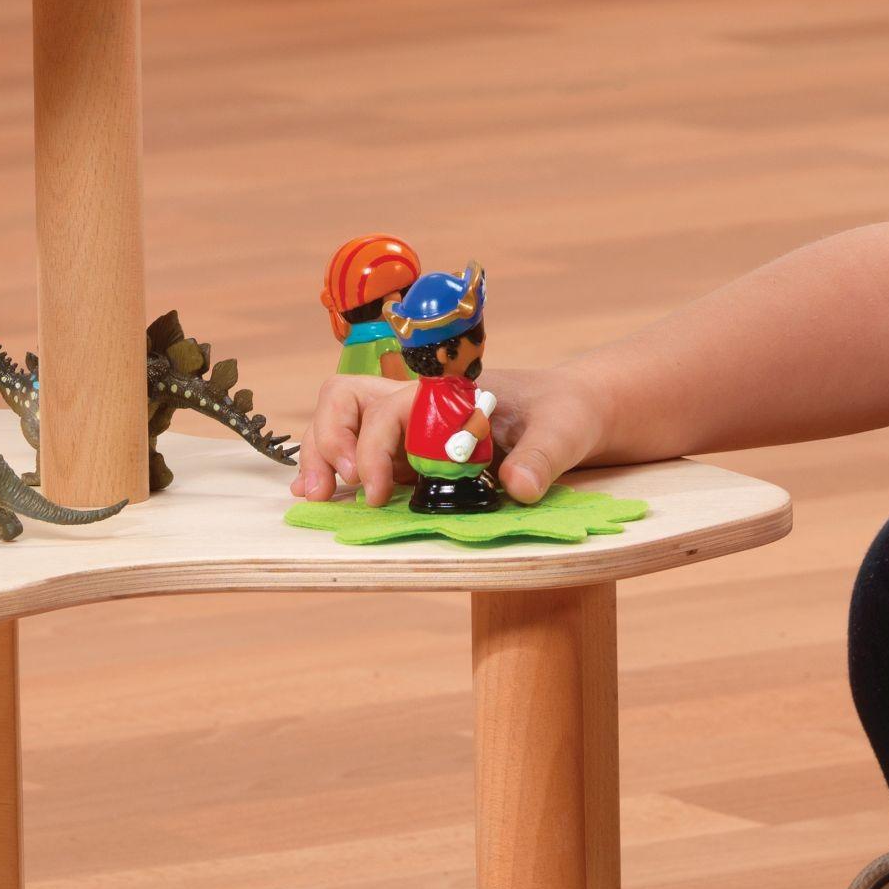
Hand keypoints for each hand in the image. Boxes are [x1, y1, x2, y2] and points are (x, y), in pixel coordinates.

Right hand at [288, 364, 605, 506]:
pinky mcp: (413, 454)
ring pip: (343, 421)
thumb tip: (518, 488)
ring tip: (315, 495)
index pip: (387, 408)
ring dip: (321, 452)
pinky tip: (323, 491)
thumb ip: (542, 457)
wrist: (573, 413)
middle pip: (346, 400)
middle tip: (328, 489)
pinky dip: (335, 467)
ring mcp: (411, 429)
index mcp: (446, 394)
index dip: (373, 447)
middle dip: (328, 440)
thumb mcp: (565, 431)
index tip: (378, 491)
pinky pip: (360, 451)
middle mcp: (419, 405)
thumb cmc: (567, 411)